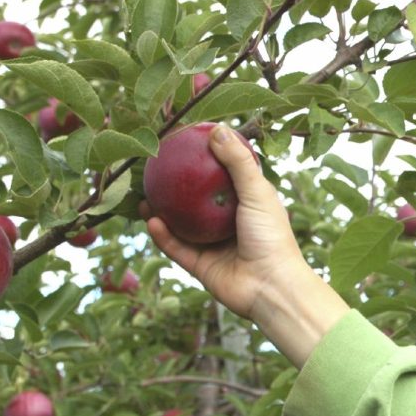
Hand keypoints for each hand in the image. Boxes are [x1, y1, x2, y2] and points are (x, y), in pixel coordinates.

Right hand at [143, 125, 303, 320]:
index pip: (222, 177)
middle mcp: (228, 223)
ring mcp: (213, 245)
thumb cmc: (271, 236)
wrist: (271, 286)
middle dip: (176, 187)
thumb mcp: (257, 191)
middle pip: (196, 201)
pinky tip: (150, 218)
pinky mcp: (201, 266)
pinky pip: (176, 248)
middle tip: (155, 169)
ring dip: (161, 211)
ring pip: (180, 225)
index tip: (184, 143)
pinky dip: (163, 235)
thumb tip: (217, 128)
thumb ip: (237, 162)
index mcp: (246, 204)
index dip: (206, 160)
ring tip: (143, 193)